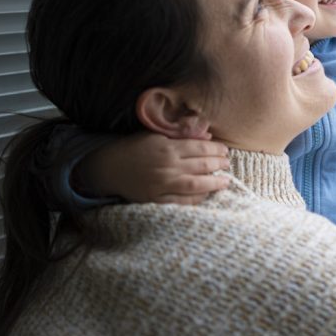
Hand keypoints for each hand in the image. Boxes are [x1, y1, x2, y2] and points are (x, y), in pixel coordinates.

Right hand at [76, 132, 229, 204]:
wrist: (109, 168)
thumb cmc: (134, 148)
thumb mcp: (155, 135)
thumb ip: (181, 134)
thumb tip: (206, 135)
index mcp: (167, 148)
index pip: (199, 148)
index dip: (216, 150)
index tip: (225, 151)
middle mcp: (167, 166)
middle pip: (201, 166)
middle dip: (218, 165)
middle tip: (227, 164)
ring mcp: (162, 184)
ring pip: (195, 185)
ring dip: (214, 183)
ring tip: (225, 182)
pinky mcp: (156, 199)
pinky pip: (182, 201)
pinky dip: (197, 199)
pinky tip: (206, 195)